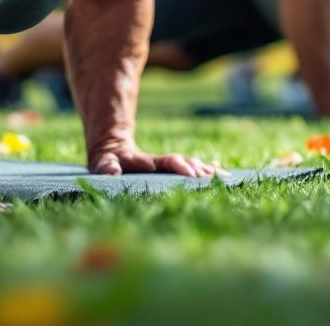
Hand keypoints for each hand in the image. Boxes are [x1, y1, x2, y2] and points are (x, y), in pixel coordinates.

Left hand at [90, 143, 227, 177]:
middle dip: (201, 171)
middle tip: (216, 179)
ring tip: (226, 177)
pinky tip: (224, 173)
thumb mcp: (103, 163)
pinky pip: (194, 169)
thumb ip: (106, 166)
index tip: (192, 174)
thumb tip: (112, 171)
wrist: (114, 148)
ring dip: (209, 171)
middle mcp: (164, 163)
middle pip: (187, 164)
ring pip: (194, 165)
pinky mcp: (172, 170)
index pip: (170, 162)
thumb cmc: (107, 162)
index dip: (181, 167)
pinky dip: (209, 171)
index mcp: (150, 162)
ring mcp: (170, 166)